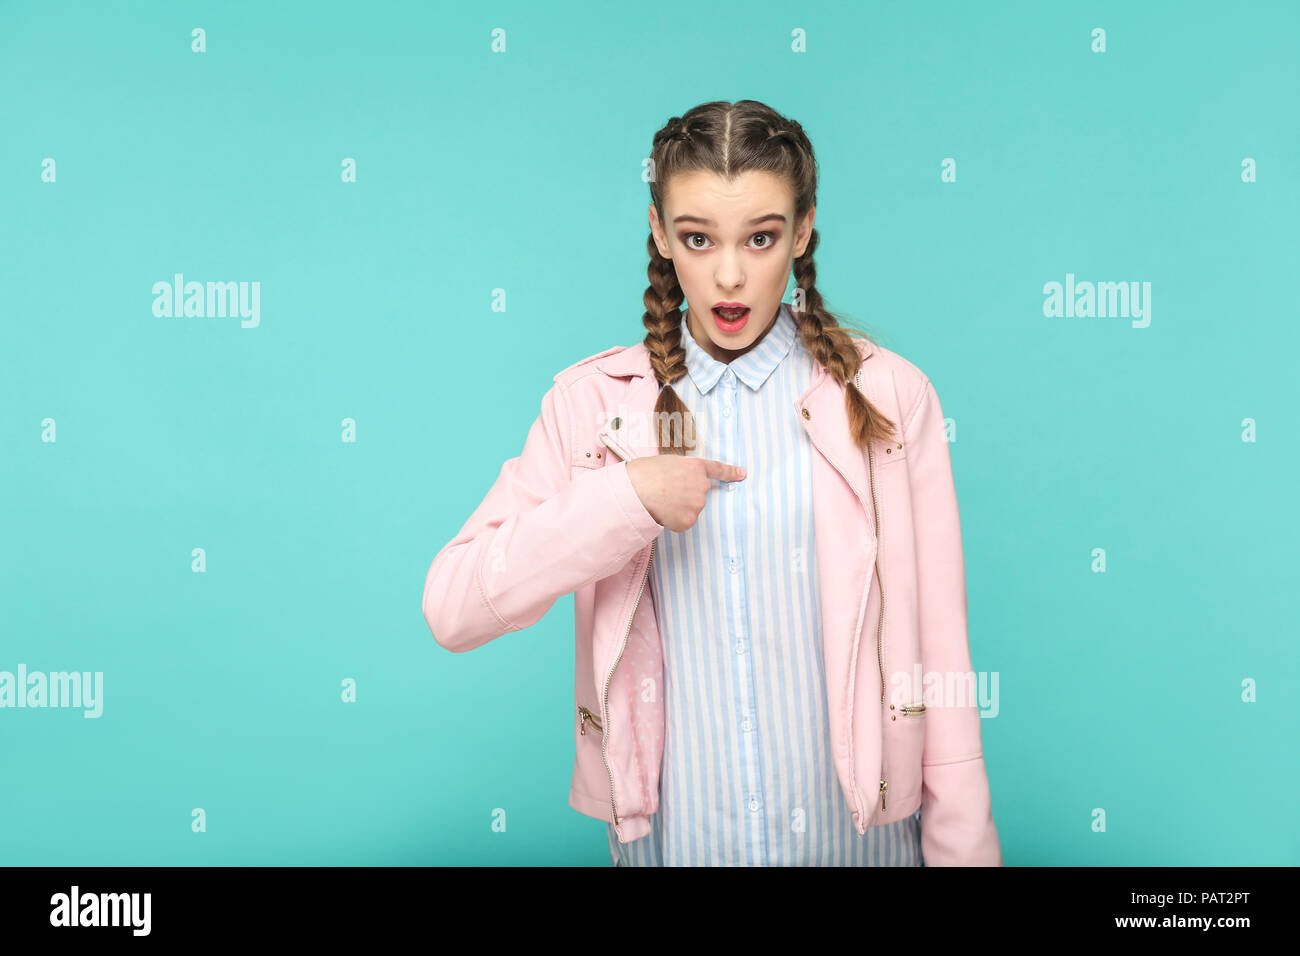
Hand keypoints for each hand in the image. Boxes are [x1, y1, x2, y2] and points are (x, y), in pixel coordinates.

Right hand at [626, 455, 745, 532]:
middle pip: (698, 495)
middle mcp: (701, 485)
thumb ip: (682, 471)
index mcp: (695, 466)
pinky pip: (682, 523)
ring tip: (660, 501)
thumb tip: (681, 481)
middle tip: (665, 493)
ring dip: (678, 509)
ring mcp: (697, 504)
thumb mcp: (667, 462)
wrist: (636, 490)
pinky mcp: (688, 521)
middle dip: (685, 496)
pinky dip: (673, 521)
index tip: (742, 474)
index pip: (717, 469)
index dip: (731, 472)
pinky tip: (661, 512)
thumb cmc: (644, 473)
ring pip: (690, 510)